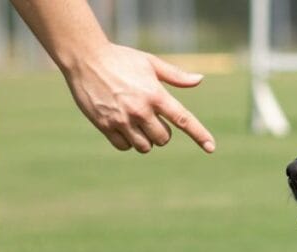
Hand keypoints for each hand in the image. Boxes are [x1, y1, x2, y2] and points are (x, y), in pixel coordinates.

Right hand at [62, 43, 214, 153]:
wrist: (84, 58)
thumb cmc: (121, 58)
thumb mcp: (150, 63)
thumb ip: (175, 76)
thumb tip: (199, 80)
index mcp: (155, 94)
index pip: (183, 119)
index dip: (199, 135)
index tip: (211, 148)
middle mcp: (140, 110)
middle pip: (163, 139)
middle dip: (161, 133)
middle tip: (152, 118)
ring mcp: (122, 119)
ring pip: (144, 147)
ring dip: (145, 140)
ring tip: (137, 123)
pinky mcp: (105, 125)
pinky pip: (124, 146)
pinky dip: (127, 142)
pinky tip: (123, 127)